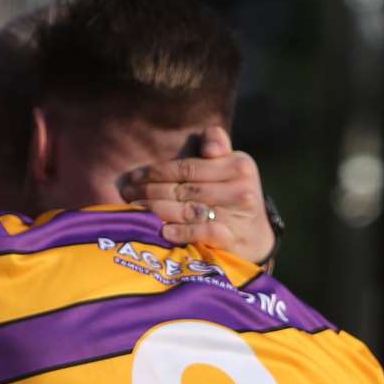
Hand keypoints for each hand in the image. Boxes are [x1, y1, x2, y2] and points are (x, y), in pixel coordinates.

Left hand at [117, 127, 276, 264]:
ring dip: (156, 210)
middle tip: (127, 194)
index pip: (188, 167)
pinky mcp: (233, 239)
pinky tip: (162, 230)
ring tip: (136, 210)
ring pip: (187, 210)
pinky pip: (202, 232)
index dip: (157, 171)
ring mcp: (236, 215)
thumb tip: (209, 145)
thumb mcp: (231, 165)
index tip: (134, 177)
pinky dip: (181, 231)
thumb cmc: (234, 194)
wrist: (256, 236)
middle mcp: (239, 189)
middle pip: (183, 189)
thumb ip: (216, 144)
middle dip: (150, 191)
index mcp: (238, 165)